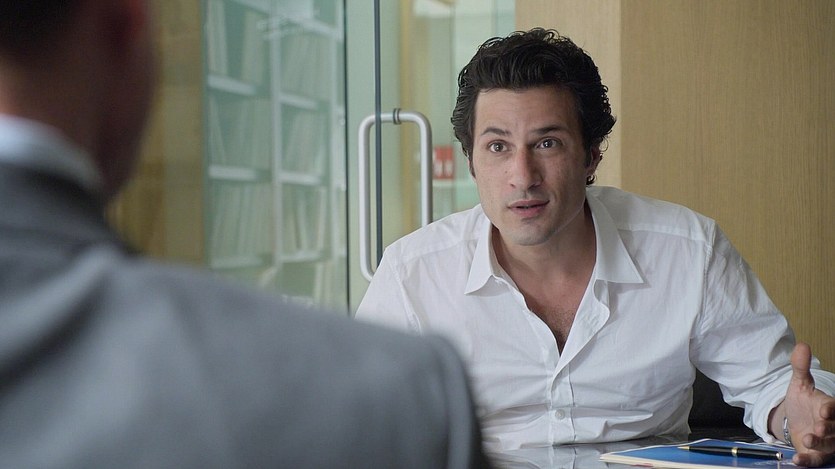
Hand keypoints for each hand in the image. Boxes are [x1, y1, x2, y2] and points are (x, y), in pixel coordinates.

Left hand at [784, 342, 834, 466]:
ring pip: (828, 446)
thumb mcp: (799, 384)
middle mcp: (832, 426)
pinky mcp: (817, 455)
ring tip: (807, 438)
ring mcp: (826, 442)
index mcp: (828, 407)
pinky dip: (808, 461)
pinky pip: (816, 460)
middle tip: (819, 427)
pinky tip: (797, 460)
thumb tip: (802, 345)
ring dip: (819, 444)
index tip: (824, 409)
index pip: (833, 408)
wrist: (796, 420)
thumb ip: (800, 367)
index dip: (831, 409)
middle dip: (828, 428)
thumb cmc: (803, 403)